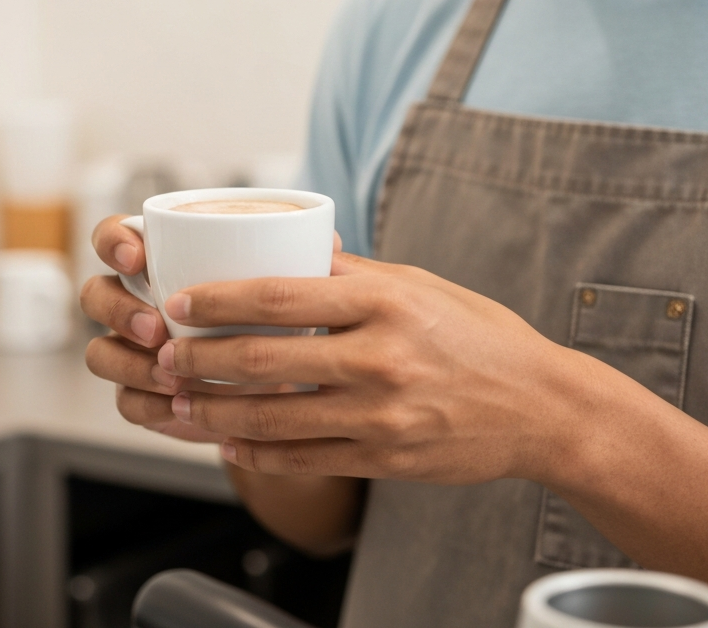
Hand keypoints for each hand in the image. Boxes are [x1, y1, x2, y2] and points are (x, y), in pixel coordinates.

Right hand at [80, 216, 289, 442]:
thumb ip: (297, 261)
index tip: (138, 257)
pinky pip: (124, 401)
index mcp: (160, 260)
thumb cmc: (278, 320)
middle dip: (117, 311)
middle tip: (156, 328)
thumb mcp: (290, 287)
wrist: (282, 387)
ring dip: (129, 363)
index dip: (113, 243)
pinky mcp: (142, 396)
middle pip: (95, 294)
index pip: (114, 237)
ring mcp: (132, 352)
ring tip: (171, 375)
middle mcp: (136, 301)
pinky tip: (177, 406)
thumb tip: (326, 242)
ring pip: (99, 352)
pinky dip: (148, 404)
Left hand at [158, 253, 600, 484]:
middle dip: (200, 360)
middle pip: (264, 359)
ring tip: (181, 402)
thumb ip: (352, 273)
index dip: (218, 301)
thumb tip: (289, 249)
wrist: (543, 408)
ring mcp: (381, 413)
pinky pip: (303, 459)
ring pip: (273, 417)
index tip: (181, 302)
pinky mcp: (385, 457)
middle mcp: (380, 357)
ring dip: (215, 411)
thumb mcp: (420, 286)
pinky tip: (231, 442)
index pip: (280, 296)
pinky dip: (257, 453)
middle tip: (165, 357)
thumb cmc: (479, 337)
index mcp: (385, 302)